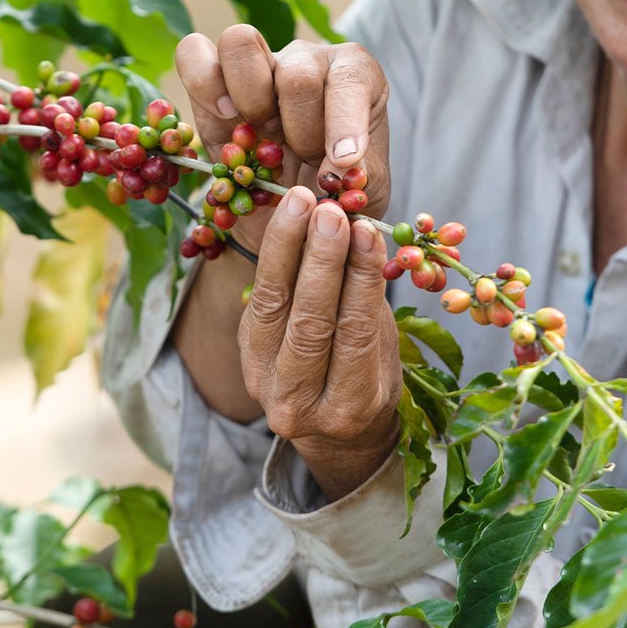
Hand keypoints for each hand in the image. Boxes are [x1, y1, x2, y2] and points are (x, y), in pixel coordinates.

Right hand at [173, 25, 391, 254]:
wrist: (296, 211)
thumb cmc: (337, 191)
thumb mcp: (365, 190)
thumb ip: (360, 178)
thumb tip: (336, 170)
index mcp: (355, 74)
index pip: (350, 81)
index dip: (344, 122)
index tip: (342, 162)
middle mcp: (307, 59)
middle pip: (297, 71)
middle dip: (299, 127)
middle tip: (300, 155)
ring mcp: (259, 64)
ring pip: (241, 44)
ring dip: (251, 102)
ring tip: (260, 140)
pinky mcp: (214, 78)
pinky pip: (194, 53)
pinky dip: (204, 84)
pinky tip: (227, 119)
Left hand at [239, 185, 401, 499]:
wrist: (327, 424)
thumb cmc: (367, 376)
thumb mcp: (381, 348)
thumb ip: (367, 300)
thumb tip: (361, 233)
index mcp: (346, 409)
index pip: (354, 335)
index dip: (360, 280)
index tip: (367, 232)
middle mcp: (297, 407)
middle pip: (309, 324)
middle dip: (320, 261)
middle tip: (330, 211)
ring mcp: (263, 385)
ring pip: (275, 307)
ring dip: (289, 248)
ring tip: (303, 203)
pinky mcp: (245, 357)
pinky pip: (259, 300)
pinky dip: (274, 256)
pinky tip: (288, 221)